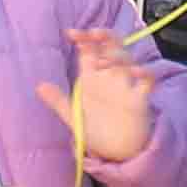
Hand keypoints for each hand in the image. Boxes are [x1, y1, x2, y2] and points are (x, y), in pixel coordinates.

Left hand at [39, 29, 157, 164]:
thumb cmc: (95, 130)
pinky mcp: (140, 98)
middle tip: (94, 33)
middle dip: (104, 36)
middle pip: (110, 47)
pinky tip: (135, 72)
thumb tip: (39, 86)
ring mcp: (126, 85)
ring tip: (106, 60)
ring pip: (127, 59)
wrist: (115, 152)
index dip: (83, 38)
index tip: (72, 33)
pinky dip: (144, 73)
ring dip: (118, 55)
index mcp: (92, 77)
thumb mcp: (73, 116)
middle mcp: (109, 76)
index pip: (89, 50)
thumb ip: (58, 101)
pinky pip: (147, 80)